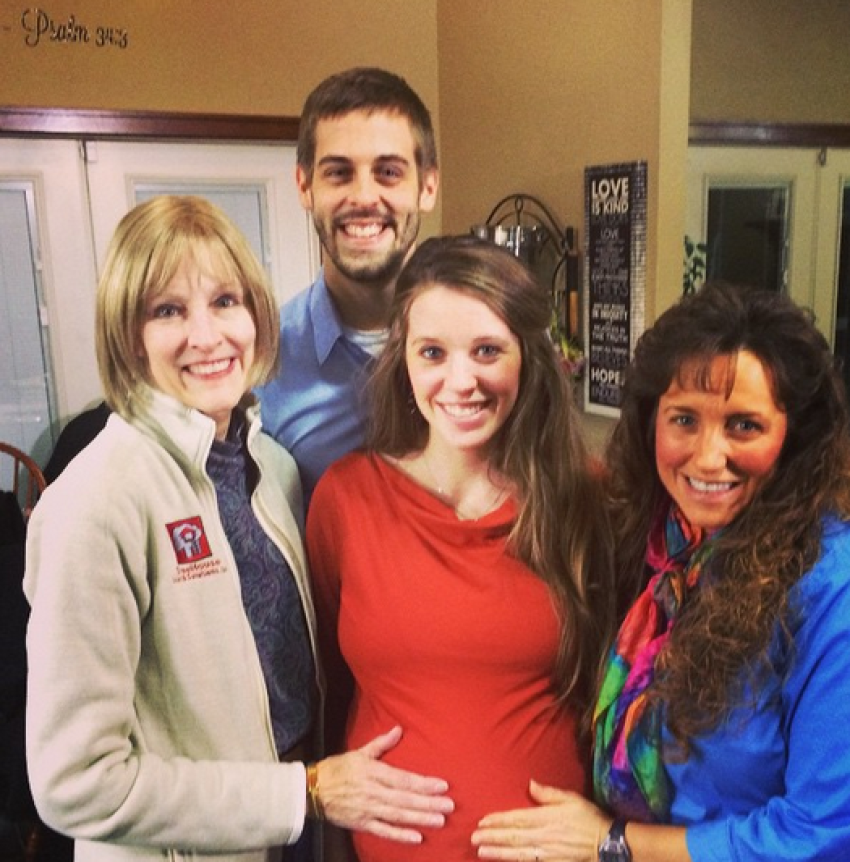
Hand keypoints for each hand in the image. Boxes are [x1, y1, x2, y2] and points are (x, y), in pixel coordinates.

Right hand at [316, 725, 453, 842]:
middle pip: (405, 799)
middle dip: (428, 803)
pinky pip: (384, 831)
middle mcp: (373, 792)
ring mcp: (368, 809)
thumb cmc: (338, 768)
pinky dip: (400, 835)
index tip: (443, 785)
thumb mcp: (359, 752)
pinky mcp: (362, 823)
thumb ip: (381, 743)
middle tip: (449, 805)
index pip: (404, 779)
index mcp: (374, 772)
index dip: (423, 783)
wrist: (313, 789)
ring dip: (420, 818)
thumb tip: (399, 729)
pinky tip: (417, 837)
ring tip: (440, 820)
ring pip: (398, 815)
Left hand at [472, 780, 609, 861]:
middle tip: (473, 838)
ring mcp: (547, 853)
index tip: (482, 822)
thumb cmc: (588, 818)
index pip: (517, 819)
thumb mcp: (570, 798)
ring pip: (518, 853)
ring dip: (498, 853)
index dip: (498, 821)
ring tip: (481, 852)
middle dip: (492, 838)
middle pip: (513, 837)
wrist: (607, 844)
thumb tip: (530, 784)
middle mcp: (544, 837)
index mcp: (546, 818)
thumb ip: (548, 793)